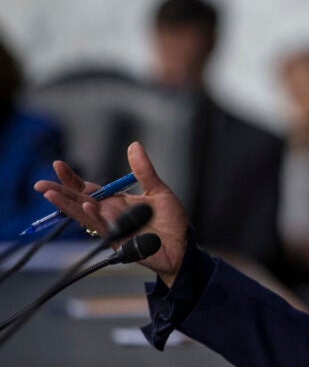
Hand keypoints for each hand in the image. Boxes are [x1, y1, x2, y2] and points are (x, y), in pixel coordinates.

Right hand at [34, 142, 187, 286]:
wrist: (184, 245)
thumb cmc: (171, 221)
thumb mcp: (158, 190)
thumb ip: (144, 170)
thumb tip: (134, 145)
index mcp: (116, 202)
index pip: (89, 190)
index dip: (73, 179)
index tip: (58, 165)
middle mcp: (110, 215)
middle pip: (80, 203)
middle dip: (60, 194)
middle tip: (40, 184)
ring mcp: (113, 228)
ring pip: (86, 217)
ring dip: (69, 206)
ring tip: (52, 194)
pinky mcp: (121, 241)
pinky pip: (105, 228)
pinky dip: (96, 217)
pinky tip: (88, 206)